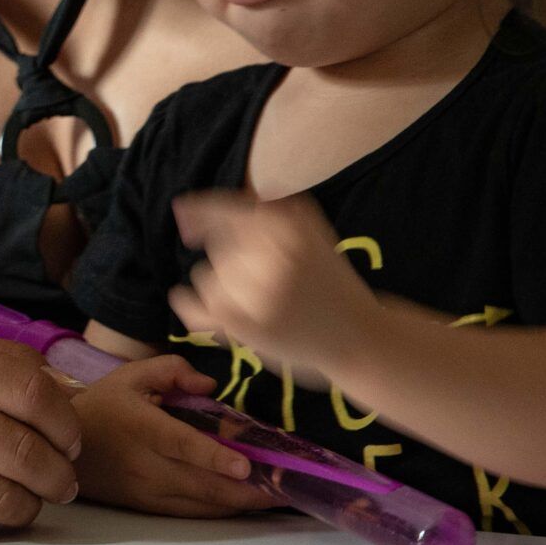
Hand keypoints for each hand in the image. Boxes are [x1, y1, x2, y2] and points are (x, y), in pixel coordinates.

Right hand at [0, 329, 82, 540]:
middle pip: (27, 454)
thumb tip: (71, 394)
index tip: (70, 440)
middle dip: (59, 476)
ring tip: (28, 499)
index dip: (65, 424)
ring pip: (5, 500)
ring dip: (29, 506)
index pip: (33, 394)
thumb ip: (4, 363)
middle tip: (63, 481)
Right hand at [70, 354, 284, 517]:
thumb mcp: (131, 375)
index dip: (214, 456)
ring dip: (242, 504)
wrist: (62, 448)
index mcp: (140, 426)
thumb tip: (209, 386)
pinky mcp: (149, 507)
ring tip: (278, 498)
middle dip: (248, 490)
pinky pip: (193, 513)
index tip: (246, 467)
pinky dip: (223, 510)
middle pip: (203, 483)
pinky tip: (247, 503)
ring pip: (203, 504)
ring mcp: (147, 490)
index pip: (180, 443)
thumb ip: (171, 369)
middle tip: (286, 488)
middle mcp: (145, 463)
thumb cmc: (104, 406)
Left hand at [170, 191, 378, 377]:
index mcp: (292, 226)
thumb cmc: (332, 286)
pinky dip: (189, 306)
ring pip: (207, 277)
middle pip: (219, 247)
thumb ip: (270, 210)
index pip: (228, 211)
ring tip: (265, 305)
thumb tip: (196, 205)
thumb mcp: (312, 233)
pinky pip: (196, 306)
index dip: (201, 210)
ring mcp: (260, 291)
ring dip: (223, 288)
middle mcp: (275, 254)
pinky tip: (199, 310)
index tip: (181, 210)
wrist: (364, 339)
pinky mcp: (247, 326)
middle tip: (272, 285)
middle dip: (234, 261)